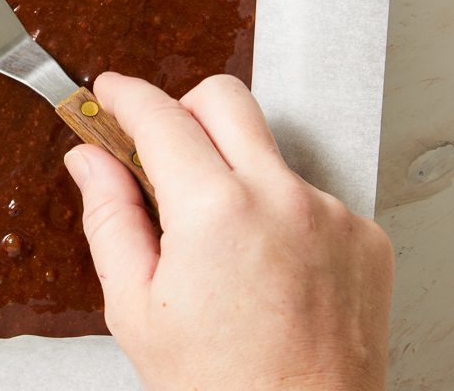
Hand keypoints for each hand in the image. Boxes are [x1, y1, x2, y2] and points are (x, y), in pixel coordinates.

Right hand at [64, 73, 391, 390]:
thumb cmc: (220, 387)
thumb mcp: (135, 306)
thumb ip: (109, 217)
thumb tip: (90, 160)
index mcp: (216, 212)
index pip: (161, 117)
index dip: (125, 96)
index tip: (108, 93)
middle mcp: (282, 198)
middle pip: (225, 99)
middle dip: (181, 108)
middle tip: (158, 147)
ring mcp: (331, 214)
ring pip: (267, 152)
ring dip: (232, 172)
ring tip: (218, 243)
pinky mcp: (364, 237)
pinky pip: (308, 195)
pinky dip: (277, 213)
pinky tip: (263, 265)